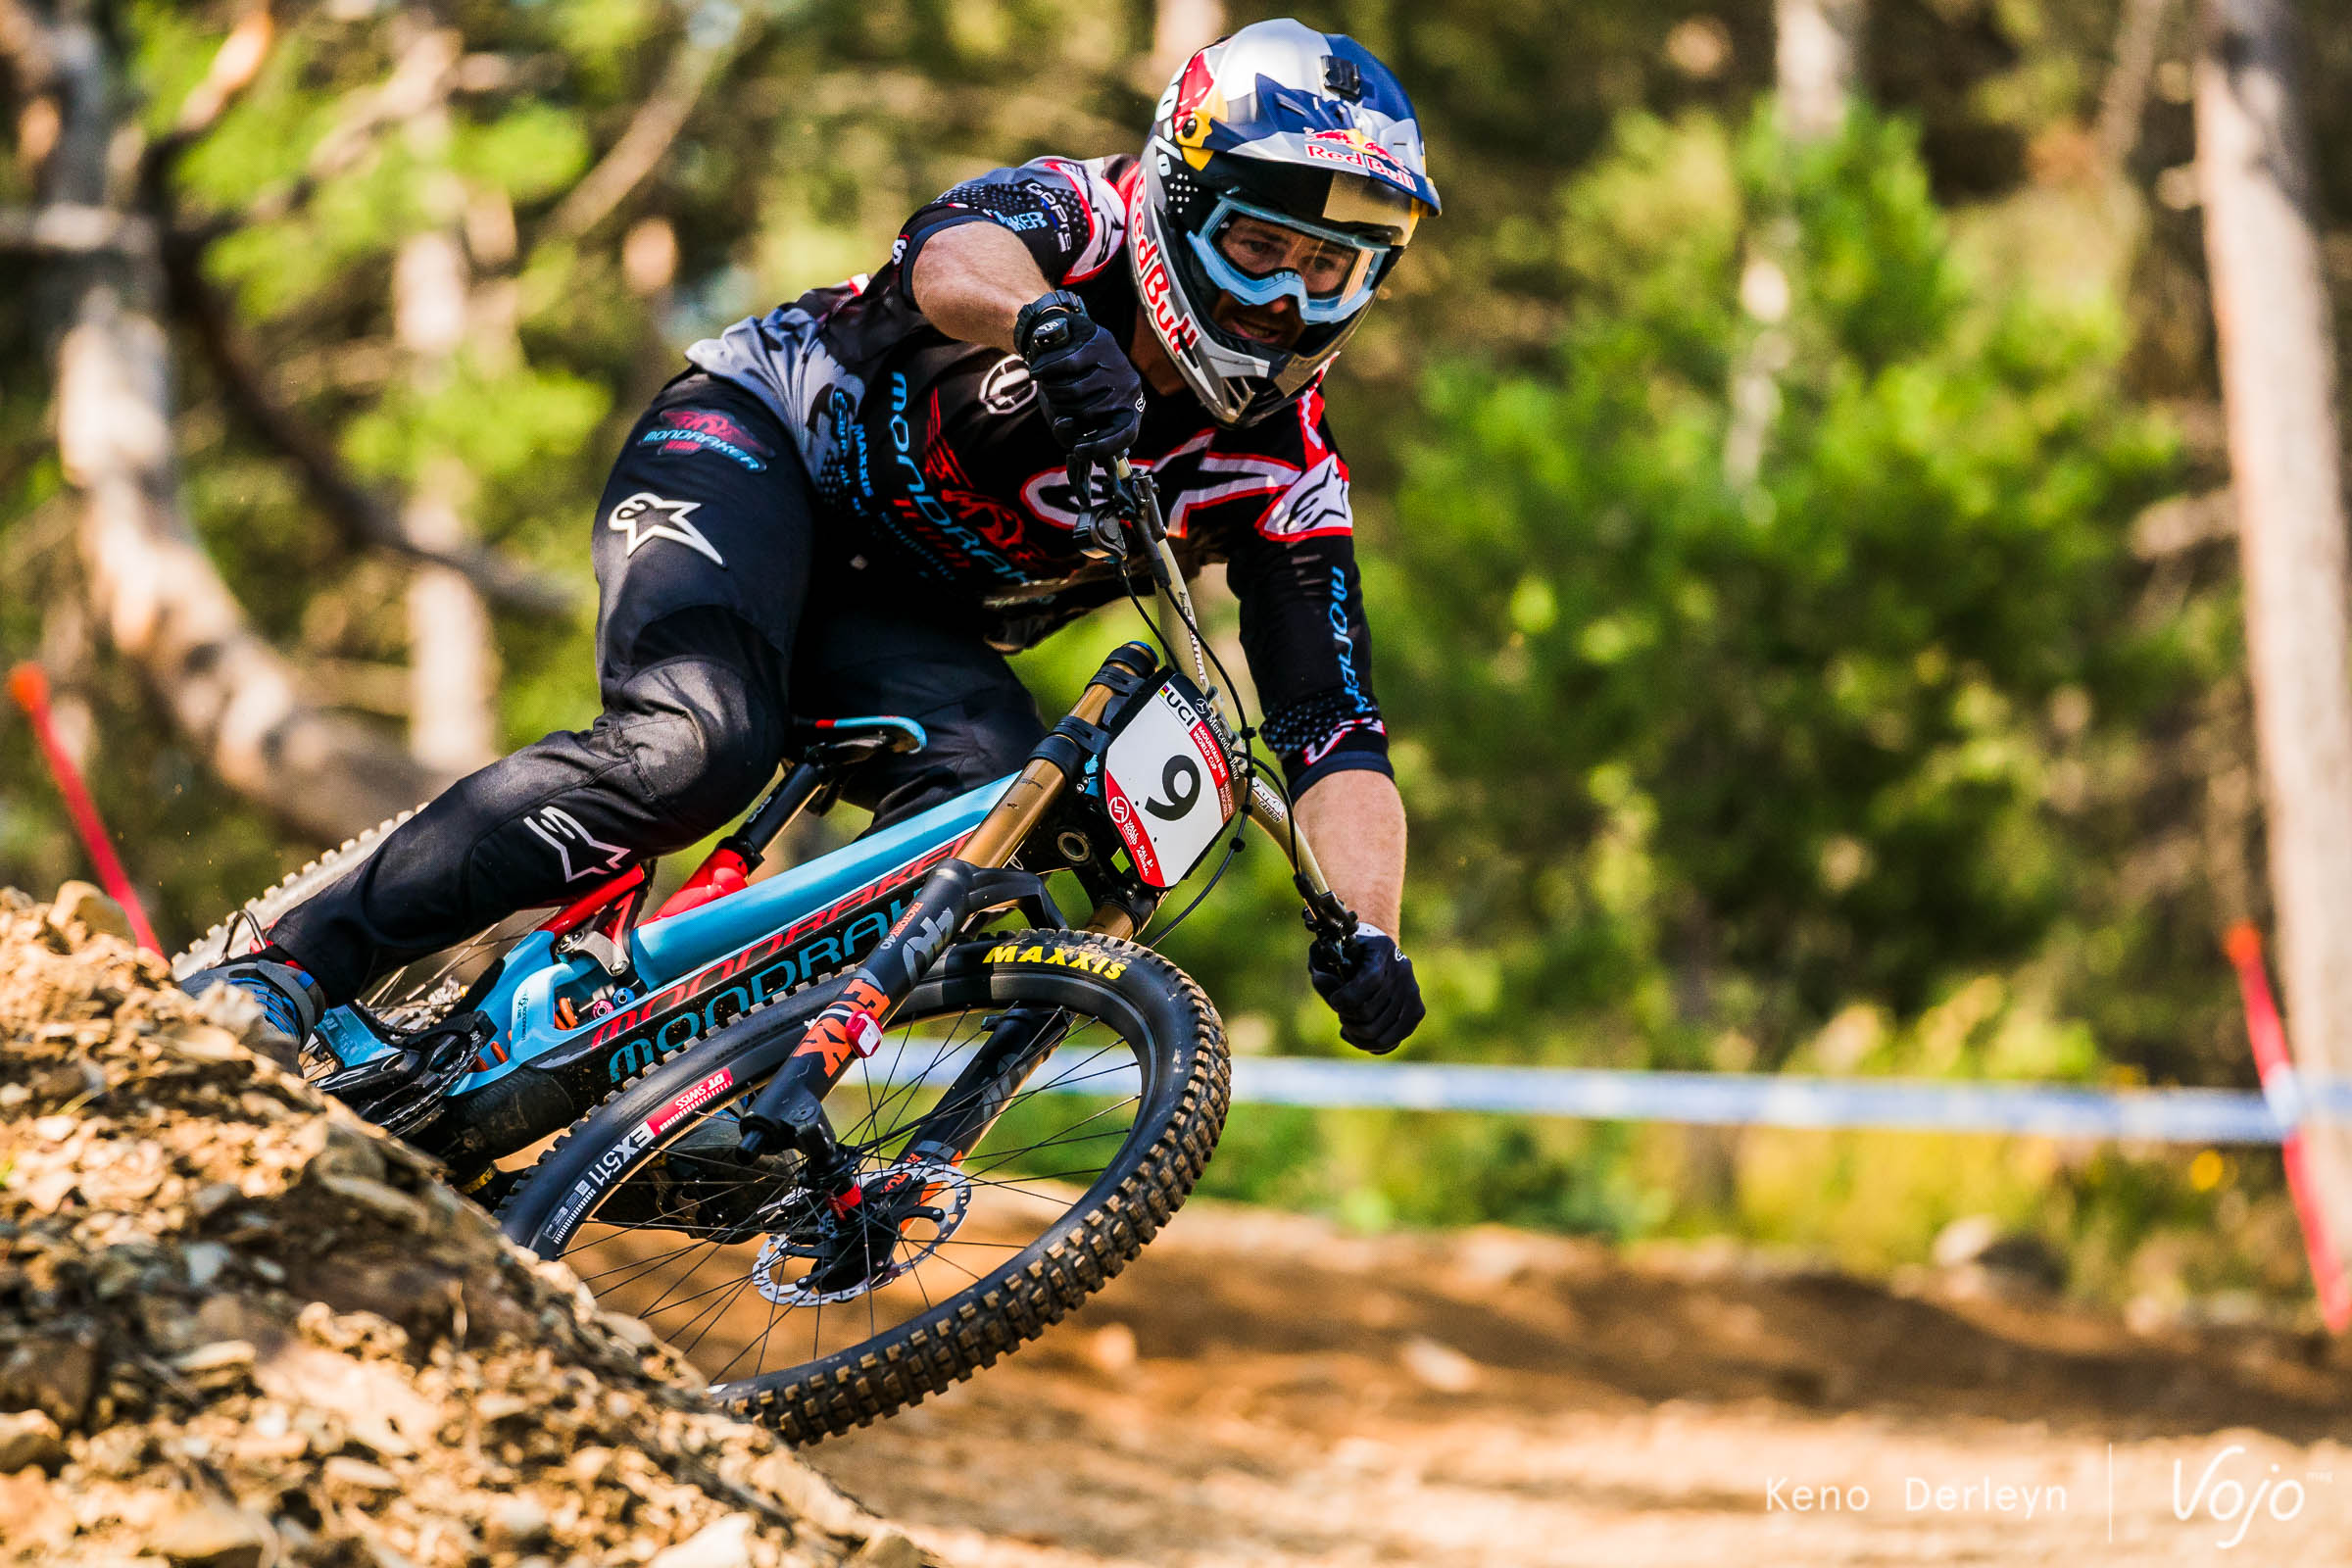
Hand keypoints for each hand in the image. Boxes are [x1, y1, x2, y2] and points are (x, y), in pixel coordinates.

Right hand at [1015, 290, 1145, 462]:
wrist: (1064, 340)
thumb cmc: (1069, 387)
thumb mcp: (1069, 417)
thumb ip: (1067, 434)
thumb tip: (1066, 424)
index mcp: (1130, 409)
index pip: (1126, 434)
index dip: (1102, 447)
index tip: (1078, 450)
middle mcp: (1130, 388)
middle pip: (1089, 414)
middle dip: (1062, 411)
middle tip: (1053, 401)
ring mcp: (1118, 364)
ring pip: (1075, 391)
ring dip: (1052, 391)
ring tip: (1048, 385)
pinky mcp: (1101, 342)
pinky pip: (1066, 365)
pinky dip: (1045, 371)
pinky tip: (1037, 372)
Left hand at [1309, 922, 1424, 1054]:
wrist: (1371, 957)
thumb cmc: (1343, 958)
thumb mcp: (1325, 958)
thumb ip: (1321, 972)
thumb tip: (1324, 986)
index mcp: (1381, 947)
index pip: (1370, 981)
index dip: (1347, 998)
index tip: (1334, 1001)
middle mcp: (1402, 968)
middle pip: (1369, 1011)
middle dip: (1346, 1016)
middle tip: (1341, 1010)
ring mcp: (1412, 990)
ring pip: (1378, 1031)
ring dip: (1354, 1032)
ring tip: (1347, 1023)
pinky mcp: (1417, 1010)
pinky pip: (1391, 1041)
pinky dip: (1368, 1044)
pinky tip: (1357, 1035)